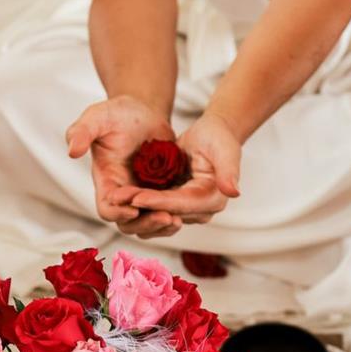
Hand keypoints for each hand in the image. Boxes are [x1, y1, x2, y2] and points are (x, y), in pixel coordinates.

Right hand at [66, 95, 183, 238]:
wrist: (144, 113)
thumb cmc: (118, 114)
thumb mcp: (98, 116)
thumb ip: (82, 130)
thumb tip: (71, 150)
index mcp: (105, 182)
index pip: (106, 208)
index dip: (118, 212)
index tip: (134, 207)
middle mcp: (122, 196)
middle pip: (128, 223)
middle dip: (145, 223)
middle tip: (165, 217)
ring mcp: (141, 199)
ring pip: (146, 225)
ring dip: (160, 227)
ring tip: (177, 221)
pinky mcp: (159, 197)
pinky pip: (163, 217)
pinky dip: (172, 220)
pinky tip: (185, 215)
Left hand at [127, 110, 240, 225]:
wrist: (210, 135)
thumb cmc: (217, 137)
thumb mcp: (224, 148)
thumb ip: (229, 170)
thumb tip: (233, 192)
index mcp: (213, 200)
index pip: (182, 204)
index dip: (159, 202)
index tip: (138, 197)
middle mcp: (201, 212)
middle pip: (167, 213)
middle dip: (143, 207)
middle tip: (120, 199)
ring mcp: (187, 212)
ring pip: (158, 216)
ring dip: (137, 209)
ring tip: (117, 198)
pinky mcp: (174, 207)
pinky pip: (153, 211)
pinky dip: (138, 205)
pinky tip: (120, 198)